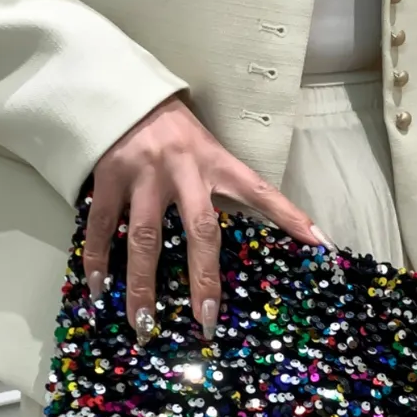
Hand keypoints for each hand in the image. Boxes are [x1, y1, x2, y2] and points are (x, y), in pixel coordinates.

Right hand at [83, 96, 331, 343]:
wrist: (121, 93)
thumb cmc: (172, 130)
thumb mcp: (208, 149)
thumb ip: (228, 186)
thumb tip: (270, 224)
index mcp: (215, 162)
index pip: (260, 190)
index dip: (290, 215)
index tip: (319, 243)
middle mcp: (183, 169)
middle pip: (200, 231)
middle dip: (204, 280)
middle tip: (207, 322)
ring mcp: (144, 174)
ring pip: (144, 238)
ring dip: (143, 285)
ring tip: (143, 323)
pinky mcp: (109, 176)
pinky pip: (100, 226)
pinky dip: (98, 260)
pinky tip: (99, 291)